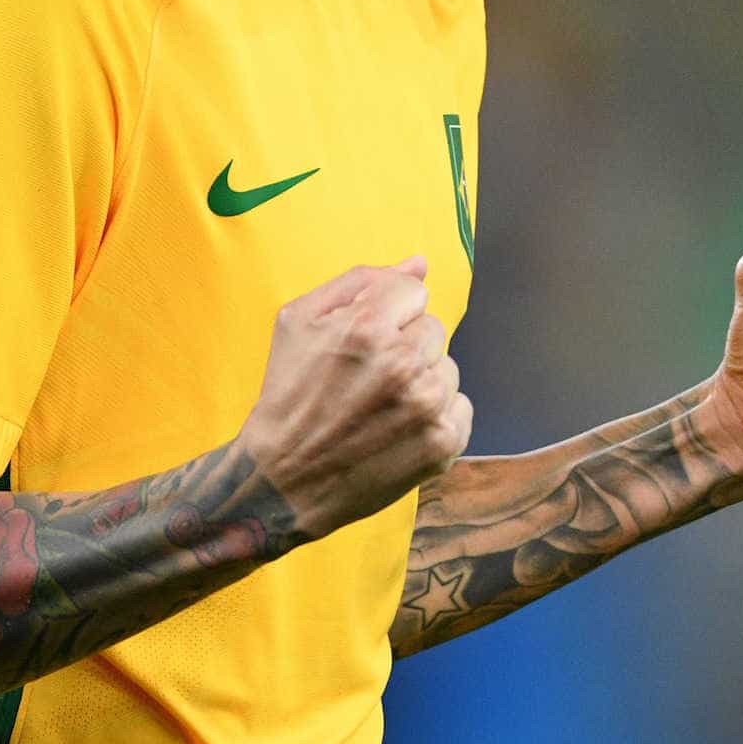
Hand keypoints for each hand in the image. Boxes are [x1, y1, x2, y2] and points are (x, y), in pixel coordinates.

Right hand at [237, 255, 472, 538]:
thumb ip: (360, 281)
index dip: (387, 314)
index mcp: (366, 327)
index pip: (414, 291)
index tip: (363, 342)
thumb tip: (418, 262)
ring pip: (447, 368)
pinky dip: (436, 417)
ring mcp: (426, 406)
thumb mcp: (299, 321)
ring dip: (421, 382)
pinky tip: (400, 430)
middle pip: (433, 329)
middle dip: (404, 346)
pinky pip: (460, 407)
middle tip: (366, 380)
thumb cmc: (287, 395)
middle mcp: (402, 364)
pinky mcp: (442, 443)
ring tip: (380, 407)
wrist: (281, 481)